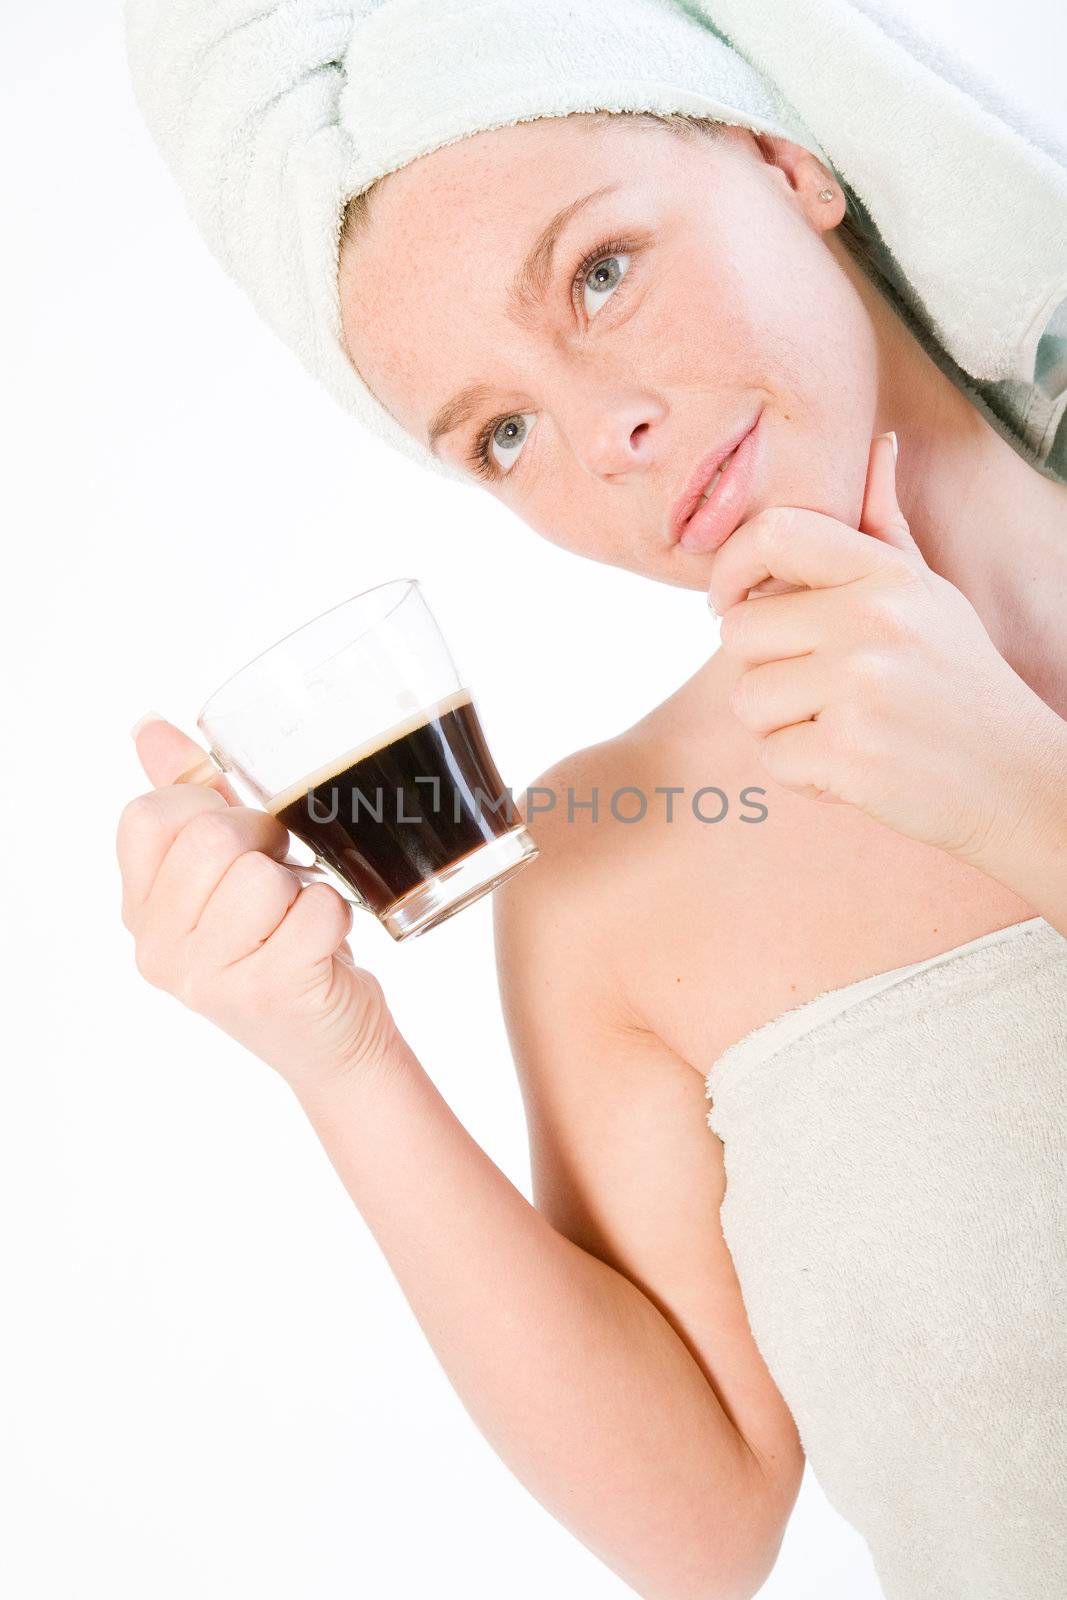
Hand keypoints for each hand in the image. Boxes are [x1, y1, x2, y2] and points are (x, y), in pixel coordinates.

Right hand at [116, 717, 403, 1097]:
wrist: (332, 1040)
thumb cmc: (281, 941)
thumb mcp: (228, 869)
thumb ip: (190, 797)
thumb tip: (150, 727)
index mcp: (141, 909)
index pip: (149, 816)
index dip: (211, 806)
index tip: (240, 837)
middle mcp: (159, 948)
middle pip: (211, 839)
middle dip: (266, 840)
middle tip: (283, 873)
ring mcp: (208, 977)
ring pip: (262, 876)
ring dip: (302, 884)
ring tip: (298, 915)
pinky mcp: (268, 992)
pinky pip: (314, 910)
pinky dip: (335, 914)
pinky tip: (323, 943)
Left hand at [707, 434, 1057, 863]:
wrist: (1014, 777)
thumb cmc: (959, 682)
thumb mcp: (931, 595)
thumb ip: (886, 529)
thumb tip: (877, 447)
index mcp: (885, 574)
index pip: (773, 533)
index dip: (731, 570)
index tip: (730, 603)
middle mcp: (871, 620)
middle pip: (738, 632)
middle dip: (761, 668)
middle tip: (817, 691)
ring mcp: (860, 687)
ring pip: (747, 700)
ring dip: (780, 726)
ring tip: (842, 728)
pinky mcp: (849, 753)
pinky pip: (773, 757)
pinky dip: (803, 773)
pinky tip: (852, 766)